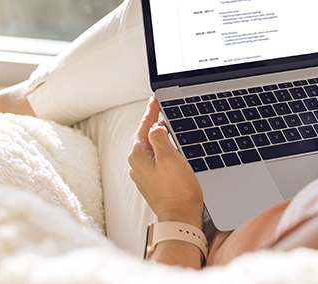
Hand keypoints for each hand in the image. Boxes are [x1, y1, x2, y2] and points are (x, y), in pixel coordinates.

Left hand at [128, 97, 203, 228]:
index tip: (154, 100)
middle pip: (145, 136)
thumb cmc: (177, 190)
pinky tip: (168, 148)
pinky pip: (154, 159)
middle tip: (160, 108)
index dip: (151, 111)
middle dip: (153, 122)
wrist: (180, 218)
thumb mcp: (170, 158)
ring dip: (158, 136)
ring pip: (150, 148)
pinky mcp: (151, 182)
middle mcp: (137, 164)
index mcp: (139, 155)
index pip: (144, 126)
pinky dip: (160, 149)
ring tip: (166, 125)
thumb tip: (155, 126)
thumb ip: (160, 138)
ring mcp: (143, 174)